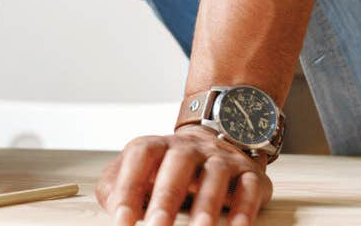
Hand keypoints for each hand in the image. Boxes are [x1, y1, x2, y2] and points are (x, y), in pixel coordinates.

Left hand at [95, 125, 270, 225]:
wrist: (216, 143)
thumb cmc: (169, 168)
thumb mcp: (140, 171)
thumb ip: (117, 186)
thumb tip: (112, 207)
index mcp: (158, 145)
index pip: (140, 157)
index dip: (129, 187)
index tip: (121, 221)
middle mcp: (190, 147)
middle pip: (178, 164)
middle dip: (167, 198)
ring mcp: (221, 158)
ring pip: (215, 174)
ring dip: (207, 205)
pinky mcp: (248, 173)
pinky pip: (248, 187)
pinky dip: (243, 208)